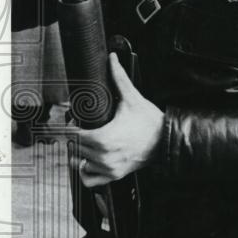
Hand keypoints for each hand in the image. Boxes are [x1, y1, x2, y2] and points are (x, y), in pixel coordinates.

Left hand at [71, 53, 163, 188]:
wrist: (167, 140)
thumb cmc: (150, 121)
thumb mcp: (132, 98)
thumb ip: (119, 78)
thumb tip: (112, 59)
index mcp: (103, 138)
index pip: (72, 135)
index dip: (69, 126)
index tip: (72, 121)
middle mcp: (103, 156)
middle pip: (74, 147)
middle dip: (75, 137)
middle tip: (82, 128)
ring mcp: (109, 168)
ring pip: (79, 162)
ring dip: (80, 153)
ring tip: (89, 142)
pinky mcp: (114, 175)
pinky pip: (89, 179)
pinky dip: (86, 170)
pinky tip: (91, 159)